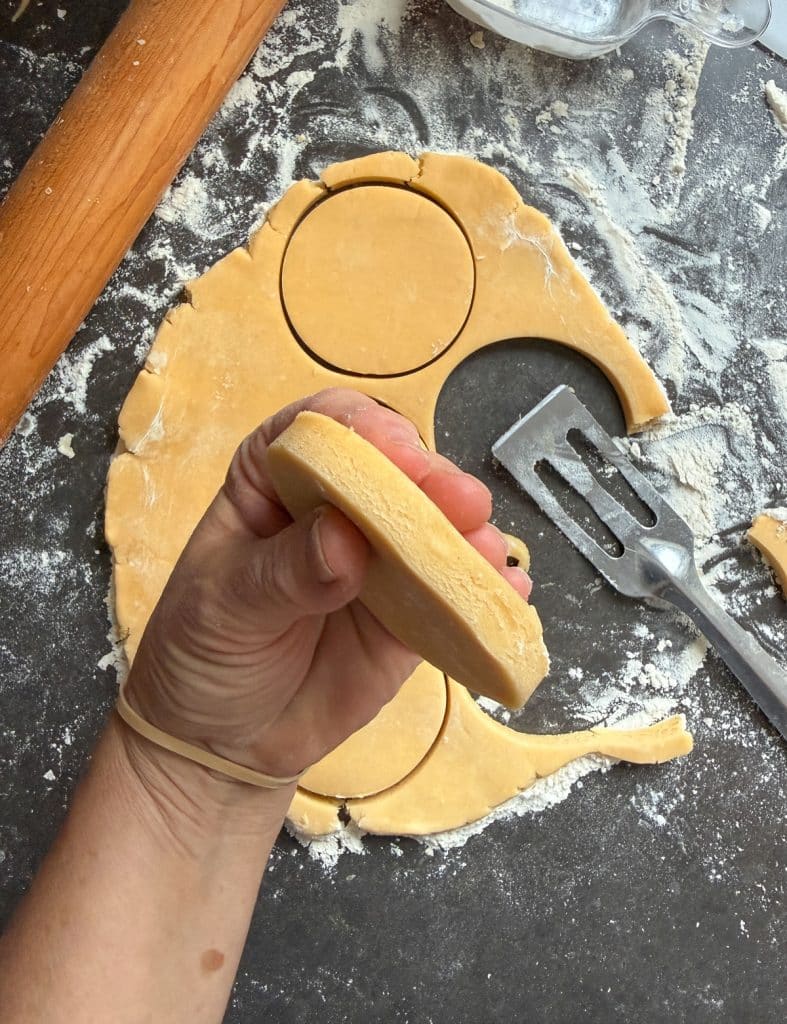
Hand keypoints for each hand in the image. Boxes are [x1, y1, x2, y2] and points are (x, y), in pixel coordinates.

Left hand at [124, 388, 531, 781]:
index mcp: (274, 484)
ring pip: (432, 530)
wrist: (223, 746)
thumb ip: (282, 573)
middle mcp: (335, 510)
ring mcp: (379, 562)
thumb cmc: (203, 657)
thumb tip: (346, 540)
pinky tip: (508, 592)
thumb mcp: (223, 608)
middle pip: (390, 473)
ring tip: (486, 548)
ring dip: (466, 532)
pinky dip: (486, 592)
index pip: (317, 432)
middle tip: (458, 502)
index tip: (391, 451)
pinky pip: (453, 597)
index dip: (357, 430)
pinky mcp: (411, 617)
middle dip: (427, 479)